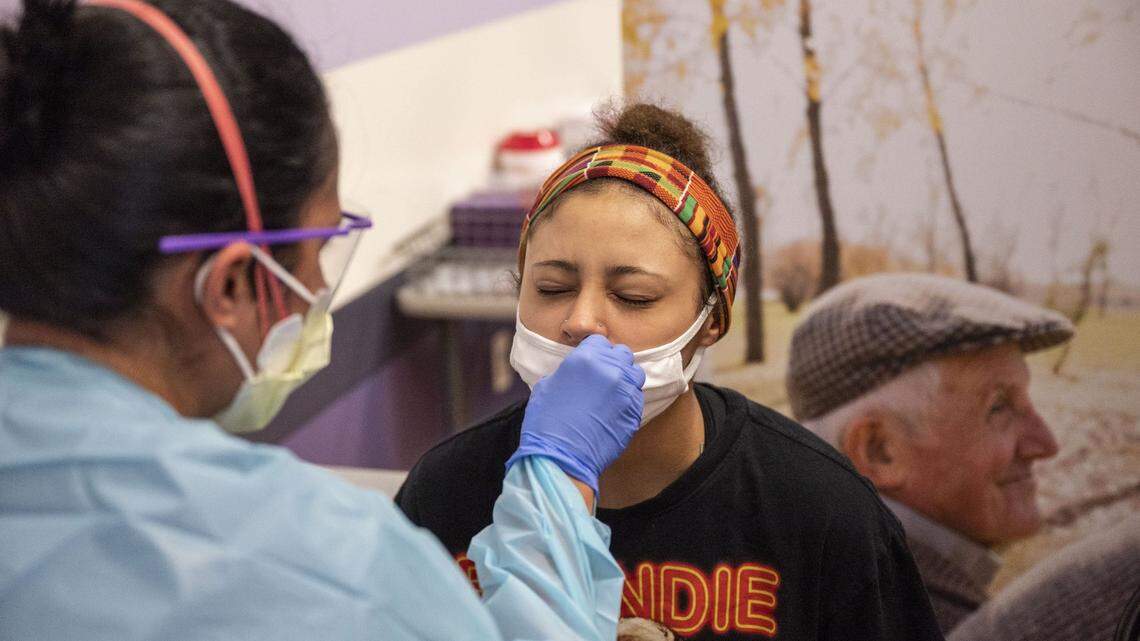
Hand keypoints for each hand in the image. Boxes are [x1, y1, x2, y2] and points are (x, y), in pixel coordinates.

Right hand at [507, 334, 645, 492]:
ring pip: (634, 374)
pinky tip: (612, 411)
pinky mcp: (634, 413)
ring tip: (610, 392)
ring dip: (624, 379)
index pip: (600, 341)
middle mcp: (612, 371)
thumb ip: (568, 371)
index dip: (593, 351)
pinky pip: (635, 399)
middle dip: (612, 361)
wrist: (561, 458)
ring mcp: (626, 392)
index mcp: (587, 358)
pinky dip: (626, 401)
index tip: (589, 361)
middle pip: (622, 354)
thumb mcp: (547, 385)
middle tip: (600, 376)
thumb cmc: (546, 422)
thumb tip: (576, 372)